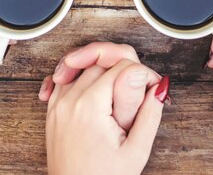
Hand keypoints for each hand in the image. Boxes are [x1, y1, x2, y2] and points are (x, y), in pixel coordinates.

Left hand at [39, 42, 162, 130]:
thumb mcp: (136, 150)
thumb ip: (150, 115)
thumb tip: (160, 87)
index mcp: (90, 106)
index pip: (119, 67)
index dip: (141, 72)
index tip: (151, 85)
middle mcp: (70, 101)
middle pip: (99, 62)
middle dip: (121, 66)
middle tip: (139, 82)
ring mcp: (58, 105)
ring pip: (80, 67)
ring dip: (99, 67)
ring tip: (118, 81)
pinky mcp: (52, 112)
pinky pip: (62, 81)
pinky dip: (77, 76)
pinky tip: (91, 83)